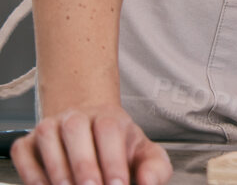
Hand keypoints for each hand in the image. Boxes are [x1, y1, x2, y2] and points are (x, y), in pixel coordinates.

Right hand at [13, 102, 170, 184]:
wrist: (90, 131)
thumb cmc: (118, 147)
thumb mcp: (144, 154)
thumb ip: (154, 167)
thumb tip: (148, 181)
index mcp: (109, 117)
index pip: (109, 130)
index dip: (113, 159)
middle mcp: (77, 118)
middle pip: (76, 130)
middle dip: (84, 164)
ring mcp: (50, 127)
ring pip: (47, 138)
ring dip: (56, 169)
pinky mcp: (27, 143)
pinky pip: (24, 154)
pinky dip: (31, 172)